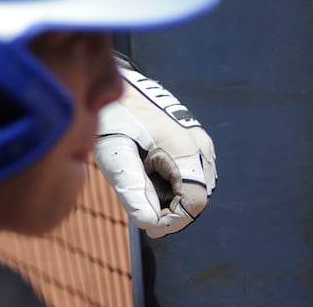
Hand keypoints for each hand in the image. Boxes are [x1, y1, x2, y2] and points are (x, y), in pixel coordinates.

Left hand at [94, 60, 215, 238]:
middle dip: (171, 210)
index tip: (150, 228)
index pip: (194, 201)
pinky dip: (172, 182)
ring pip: (195, 184)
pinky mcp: (192, 137)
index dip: (174, 221)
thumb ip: (132, 189)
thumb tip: (150, 223)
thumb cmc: (112, 117)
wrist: (113, 83)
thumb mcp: (114, 153)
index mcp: (186, 148)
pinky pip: (190, 171)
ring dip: (172, 196)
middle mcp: (200, 143)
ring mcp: (199, 139)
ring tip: (141, 188)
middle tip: (140, 209)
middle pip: (197, 195)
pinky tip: (147, 174)